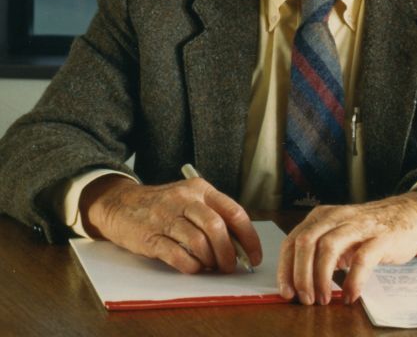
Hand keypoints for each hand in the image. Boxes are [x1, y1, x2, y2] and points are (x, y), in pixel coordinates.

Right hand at [79, 174, 261, 273]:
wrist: (122, 204)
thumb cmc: (164, 205)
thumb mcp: (191, 199)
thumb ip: (214, 216)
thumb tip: (241, 246)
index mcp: (201, 189)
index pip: (234, 212)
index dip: (248, 238)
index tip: (254, 256)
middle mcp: (185, 199)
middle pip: (217, 227)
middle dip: (229, 252)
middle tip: (230, 266)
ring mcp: (166, 217)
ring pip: (199, 241)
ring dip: (210, 260)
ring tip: (211, 266)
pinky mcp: (150, 236)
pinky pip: (177, 255)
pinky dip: (191, 266)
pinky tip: (193, 267)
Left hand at [277, 191, 416, 305]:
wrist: (409, 215)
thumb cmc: (370, 229)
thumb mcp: (340, 234)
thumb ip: (320, 251)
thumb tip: (299, 283)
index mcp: (322, 216)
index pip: (293, 240)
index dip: (286, 268)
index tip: (286, 292)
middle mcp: (337, 217)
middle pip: (306, 242)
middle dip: (301, 275)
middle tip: (305, 299)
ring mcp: (358, 225)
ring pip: (328, 248)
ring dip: (321, 278)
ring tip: (324, 299)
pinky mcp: (380, 237)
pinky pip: (362, 259)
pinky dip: (353, 281)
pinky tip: (351, 296)